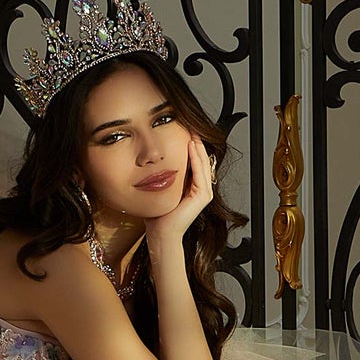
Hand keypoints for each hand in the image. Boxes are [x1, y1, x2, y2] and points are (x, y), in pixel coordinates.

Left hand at [143, 135, 214, 249]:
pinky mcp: (202, 196)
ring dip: (196, 146)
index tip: (182, 130)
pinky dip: (195, 158)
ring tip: (190, 132)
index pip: (194, 161)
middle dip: (194, 142)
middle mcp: (202, 189)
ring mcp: (204, 192)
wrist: (161, 233)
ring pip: (202, 162)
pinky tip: (189, 146)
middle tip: (188, 125)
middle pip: (200, 159)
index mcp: (193, 187)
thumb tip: (155, 161)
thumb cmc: (157, 215)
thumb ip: (164, 176)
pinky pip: (200, 171)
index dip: (189, 145)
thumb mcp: (161, 189)